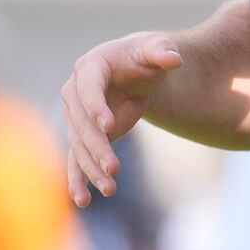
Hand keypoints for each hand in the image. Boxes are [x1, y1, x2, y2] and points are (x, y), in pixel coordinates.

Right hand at [61, 32, 183, 206]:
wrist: (134, 69)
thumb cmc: (144, 56)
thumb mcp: (155, 48)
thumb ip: (162, 51)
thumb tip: (175, 59)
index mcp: (90, 67)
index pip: (88, 89)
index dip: (96, 107)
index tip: (109, 126)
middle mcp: (75, 93)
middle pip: (81, 124)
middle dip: (97, 147)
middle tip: (115, 168)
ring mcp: (75, 116)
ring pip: (79, 146)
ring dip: (92, 169)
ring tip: (110, 189)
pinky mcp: (82, 136)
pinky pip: (76, 159)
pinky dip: (78, 180)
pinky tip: (83, 201)